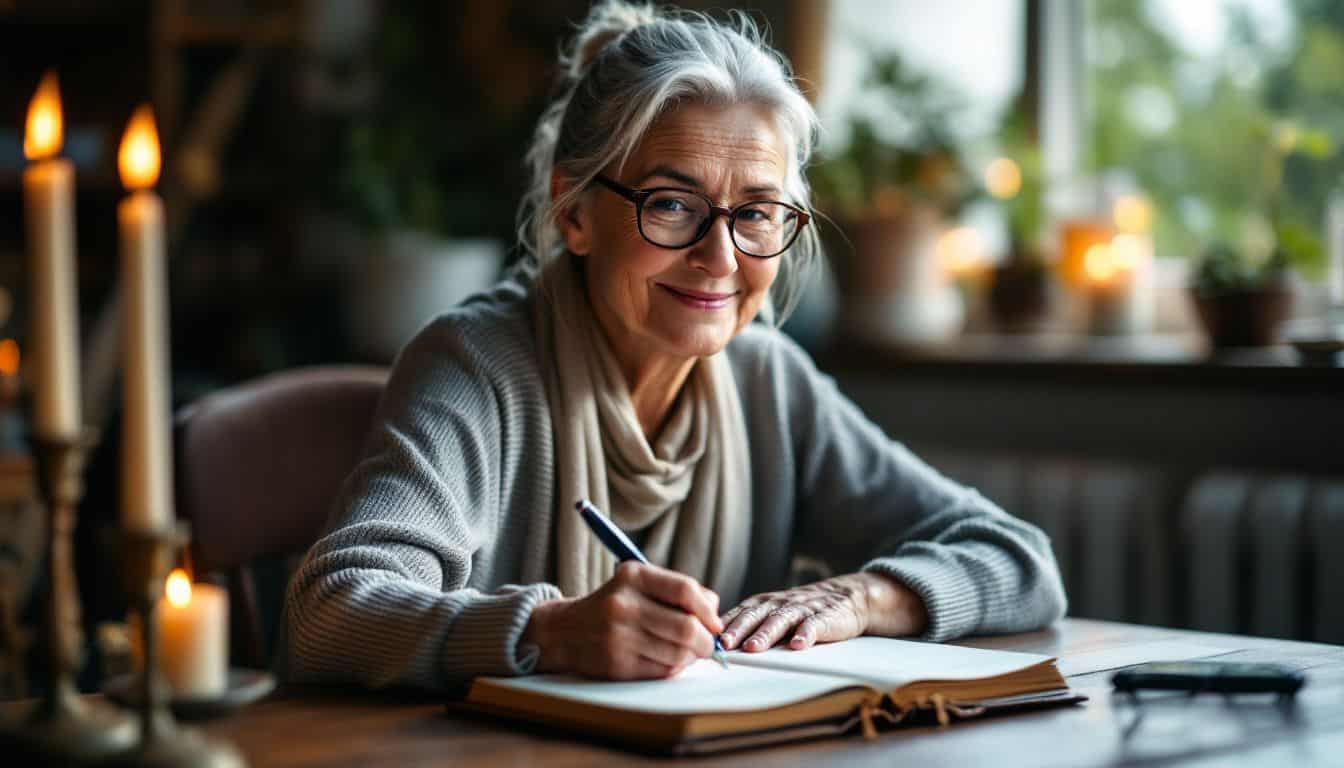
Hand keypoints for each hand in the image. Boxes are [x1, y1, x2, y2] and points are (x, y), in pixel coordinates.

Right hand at [523, 562, 722, 679]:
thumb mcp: (639, 583)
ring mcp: (618, 636)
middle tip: (708, 645)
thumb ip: (678, 591)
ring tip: (686, 653)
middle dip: (706, 641)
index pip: (685, 590)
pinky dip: (673, 669)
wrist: (566, 630)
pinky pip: (662, 671)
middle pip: (686, 627)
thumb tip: (714, 611)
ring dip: (691, 657)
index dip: (708, 610)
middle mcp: (624, 604)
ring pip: (678, 654)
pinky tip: (667, 661)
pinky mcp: (617, 664)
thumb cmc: (614, 605)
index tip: (715, 624)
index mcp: (633, 576)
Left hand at [719, 572, 926, 651]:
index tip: (706, 637)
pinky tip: (798, 645)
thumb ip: (750, 623)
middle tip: (725, 644)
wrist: (847, 597)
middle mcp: (780, 603)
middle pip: (756, 616)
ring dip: (766, 634)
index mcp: (765, 603)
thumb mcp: (774, 612)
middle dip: (739, 629)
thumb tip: (716, 642)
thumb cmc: (802, 610)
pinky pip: (814, 625)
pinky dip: (806, 634)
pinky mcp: (825, 618)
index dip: (724, 625)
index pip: (740, 612)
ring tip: (753, 648)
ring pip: (781, 620)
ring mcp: (803, 610)